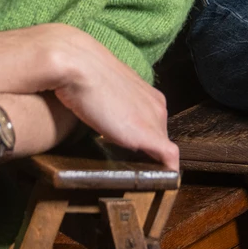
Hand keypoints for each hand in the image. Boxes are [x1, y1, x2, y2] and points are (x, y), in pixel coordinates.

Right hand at [41, 25, 177, 169]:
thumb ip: (109, 105)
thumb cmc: (83, 74)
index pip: (152, 124)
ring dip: (153, 163)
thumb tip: (100, 115)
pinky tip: (161, 183)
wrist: (78, 65)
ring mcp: (156, 121)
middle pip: (158, 137)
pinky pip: (169, 159)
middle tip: (131, 167)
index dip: (142, 140)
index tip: (131, 154)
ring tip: (139, 176)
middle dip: (147, 153)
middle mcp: (157, 106)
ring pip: (163, 150)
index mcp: (148, 95)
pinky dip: (167, 173)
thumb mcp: (101, 91)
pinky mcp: (150, 136)